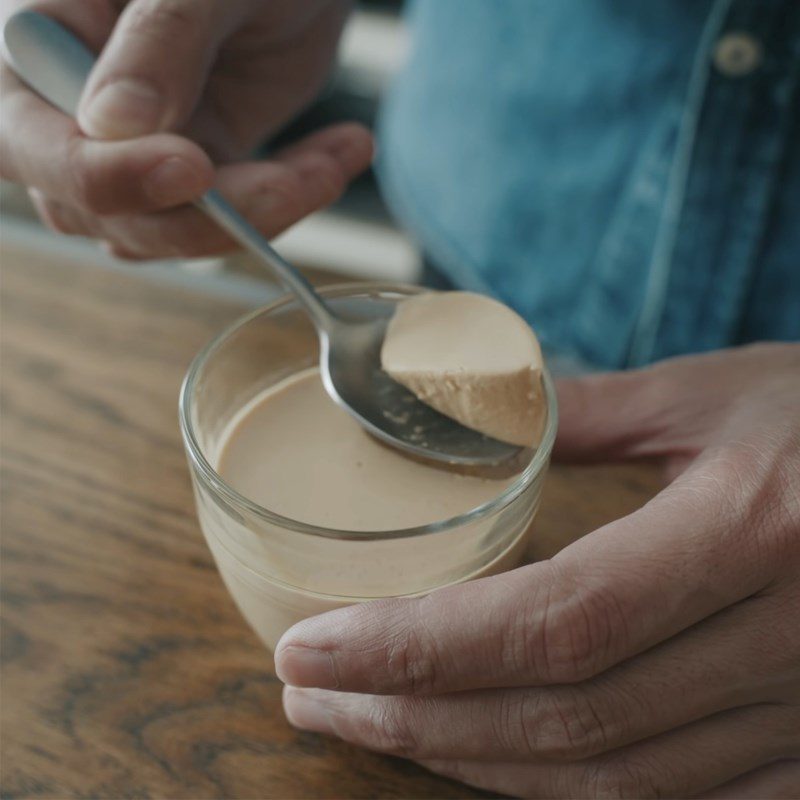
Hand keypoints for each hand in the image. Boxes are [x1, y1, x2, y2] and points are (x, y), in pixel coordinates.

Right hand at [0, 0, 371, 257]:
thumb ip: (159, 39)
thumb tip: (114, 125)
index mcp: (41, 38)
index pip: (33, 139)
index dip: (105, 175)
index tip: (192, 169)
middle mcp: (71, 107)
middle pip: (101, 212)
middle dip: (202, 216)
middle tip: (294, 185)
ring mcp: (132, 147)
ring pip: (170, 229)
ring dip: (261, 214)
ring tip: (341, 152)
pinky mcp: (192, 166)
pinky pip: (228, 218)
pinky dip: (288, 200)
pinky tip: (340, 153)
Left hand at [275, 343, 799, 798]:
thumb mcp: (719, 392)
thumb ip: (585, 408)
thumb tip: (466, 404)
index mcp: (750, 532)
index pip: (551, 622)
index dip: (419, 649)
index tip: (313, 649)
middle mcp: (783, 643)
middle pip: (560, 717)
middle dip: (413, 718)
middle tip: (309, 695)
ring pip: (608, 780)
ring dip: (471, 762)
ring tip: (370, 725)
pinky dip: (565, 789)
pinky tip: (489, 758)